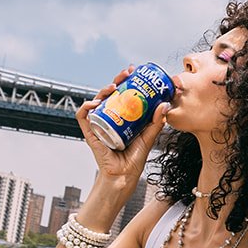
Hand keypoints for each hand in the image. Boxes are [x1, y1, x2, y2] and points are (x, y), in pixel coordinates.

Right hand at [75, 67, 169, 189]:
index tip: (133, 72)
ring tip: (112, 87)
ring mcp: (98, 124)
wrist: (124, 175)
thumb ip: (156, 122)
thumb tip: (165, 104)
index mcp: (121, 116)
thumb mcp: (148, 137)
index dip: (125, 81)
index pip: (121, 94)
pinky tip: (94, 103)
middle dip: (115, 81)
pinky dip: (85, 107)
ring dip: (102, 91)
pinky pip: (82, 117)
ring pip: (96, 101)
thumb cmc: (134, 158)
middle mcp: (109, 118)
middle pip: (109, 94)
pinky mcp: (90, 133)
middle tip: (125, 74)